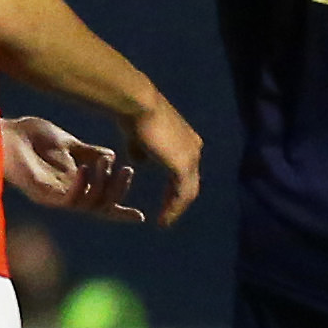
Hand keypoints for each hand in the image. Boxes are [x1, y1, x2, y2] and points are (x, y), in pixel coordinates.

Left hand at [1, 115, 143, 221]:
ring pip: (88, 204)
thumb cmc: (30, 136)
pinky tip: (85, 169)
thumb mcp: (67, 142)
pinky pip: (68, 200)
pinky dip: (81, 187)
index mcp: (74, 182)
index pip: (102, 201)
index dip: (120, 210)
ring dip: (102, 186)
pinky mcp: (41, 194)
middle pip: (101, 206)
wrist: (4, 132)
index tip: (141, 217)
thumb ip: (88, 151)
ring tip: (106, 164)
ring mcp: (54, 196)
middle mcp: (67, 193)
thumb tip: (112, 157)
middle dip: (118, 191)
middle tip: (128, 171)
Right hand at [123, 98, 206, 230]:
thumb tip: (140, 162)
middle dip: (177, 201)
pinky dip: (174, 209)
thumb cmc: (134, 116)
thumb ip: (141, 151)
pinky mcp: (183, 164)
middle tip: (166, 218)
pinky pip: (182, 194)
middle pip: (190, 182)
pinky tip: (163, 219)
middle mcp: (193, 148)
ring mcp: (191, 156)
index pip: (184, 171)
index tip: (166, 202)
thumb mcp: (138, 138)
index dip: (175, 188)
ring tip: (164, 222)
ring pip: (189, 191)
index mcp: (186, 141)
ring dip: (176, 208)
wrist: (138, 105)